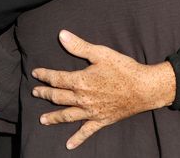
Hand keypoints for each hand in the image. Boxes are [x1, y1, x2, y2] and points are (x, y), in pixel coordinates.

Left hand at [31, 30, 175, 149]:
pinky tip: (68, 145)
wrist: (143, 88)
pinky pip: (86, 132)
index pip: (57, 78)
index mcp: (80, 81)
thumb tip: (61, 35)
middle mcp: (82, 99)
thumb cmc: (124, 69)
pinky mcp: (101, 120)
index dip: (45, 75)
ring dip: (53, 118)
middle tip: (35, 92)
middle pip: (58, 97)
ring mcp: (91, 112)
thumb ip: (79, 46)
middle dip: (45, 94)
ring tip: (42, 120)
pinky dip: (76, 139)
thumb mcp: (101, 53)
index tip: (36, 73)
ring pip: (66, 116)